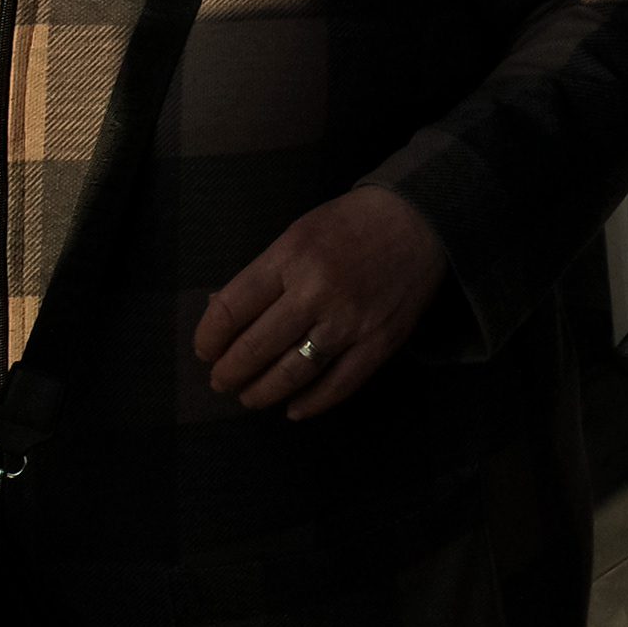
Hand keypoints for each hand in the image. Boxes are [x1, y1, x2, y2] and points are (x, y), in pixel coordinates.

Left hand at [193, 187, 449, 418]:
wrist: (422, 218)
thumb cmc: (352, 223)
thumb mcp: (297, 234)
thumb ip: (262, 274)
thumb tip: (219, 310)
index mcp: (290, 258)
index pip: (231, 309)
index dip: (209, 337)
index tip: (205, 350)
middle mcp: (316, 292)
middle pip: (255, 348)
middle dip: (229, 372)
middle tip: (222, 381)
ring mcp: (350, 321)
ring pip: (292, 373)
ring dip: (262, 392)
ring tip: (250, 396)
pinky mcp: (380, 341)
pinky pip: (339, 384)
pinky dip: (312, 403)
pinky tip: (294, 408)